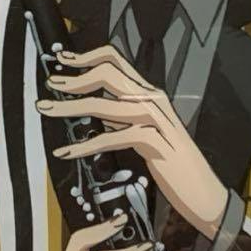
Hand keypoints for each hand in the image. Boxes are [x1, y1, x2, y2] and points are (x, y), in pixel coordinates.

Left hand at [36, 44, 228, 237]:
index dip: (87, 57)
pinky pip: (113, 137)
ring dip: (71, 106)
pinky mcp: (155, 143)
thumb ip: (123, 118)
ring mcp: (156, 120)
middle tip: (50, 85)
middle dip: (75, 78)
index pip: (116, 61)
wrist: (204, 193)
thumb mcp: (144, 134)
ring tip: (47, 110)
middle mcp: (153, 100)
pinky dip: (86, 144)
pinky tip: (68, 151)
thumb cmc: (174, 165)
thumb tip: (96, 108)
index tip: (62, 60)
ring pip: (105, 104)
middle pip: (109, 73)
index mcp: (150, 94)